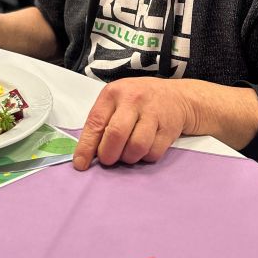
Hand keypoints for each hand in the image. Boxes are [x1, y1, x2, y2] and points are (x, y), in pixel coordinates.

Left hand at [72, 76, 190, 170]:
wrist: (177, 96)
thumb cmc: (138, 101)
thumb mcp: (117, 101)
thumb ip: (102, 122)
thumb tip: (86, 154)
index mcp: (113, 93)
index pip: (95, 122)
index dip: (86, 146)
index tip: (81, 164)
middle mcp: (133, 99)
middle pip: (116, 134)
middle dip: (108, 154)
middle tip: (109, 159)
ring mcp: (153, 112)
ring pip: (136, 147)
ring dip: (129, 157)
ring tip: (128, 151)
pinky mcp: (169, 127)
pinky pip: (153, 153)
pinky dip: (146, 157)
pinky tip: (145, 148)